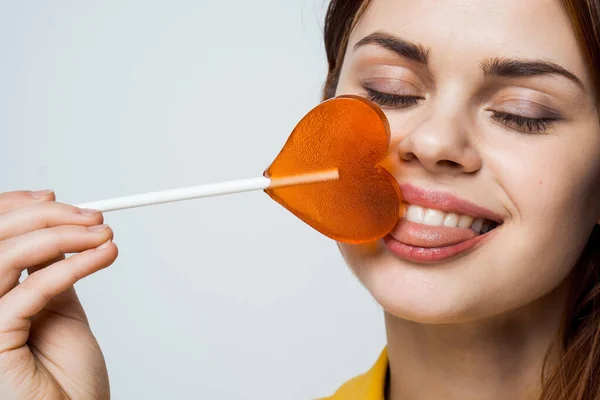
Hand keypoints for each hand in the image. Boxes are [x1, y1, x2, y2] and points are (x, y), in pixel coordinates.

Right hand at [0, 190, 117, 399]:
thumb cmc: (67, 374)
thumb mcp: (60, 307)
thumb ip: (52, 270)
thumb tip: (60, 231)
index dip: (15, 209)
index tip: (57, 199)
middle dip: (47, 217)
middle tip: (93, 218)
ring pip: (6, 257)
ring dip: (62, 237)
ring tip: (102, 236)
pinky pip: (30, 291)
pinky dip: (72, 267)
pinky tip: (102, 257)